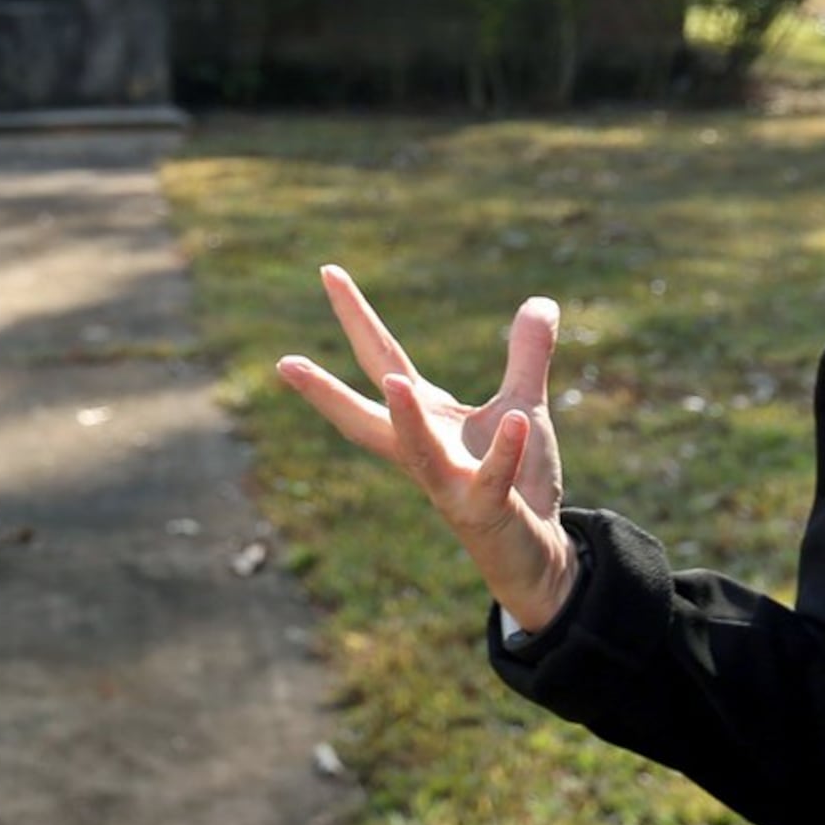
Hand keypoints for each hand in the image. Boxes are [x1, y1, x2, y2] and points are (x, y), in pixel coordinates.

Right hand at [277, 264, 578, 636]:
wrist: (534, 553)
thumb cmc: (519, 482)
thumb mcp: (521, 406)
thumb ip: (527, 356)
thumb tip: (541, 300)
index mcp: (428, 419)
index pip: (384, 359)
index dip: (357, 316)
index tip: (328, 271)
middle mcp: (425, 451)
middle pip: (367, 416)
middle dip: (325, 392)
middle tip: (283, 364)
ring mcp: (449, 484)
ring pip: (418, 454)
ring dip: (405, 419)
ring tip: (394, 382)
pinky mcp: (486, 511)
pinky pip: (493, 478)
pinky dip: (503, 450)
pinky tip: (516, 421)